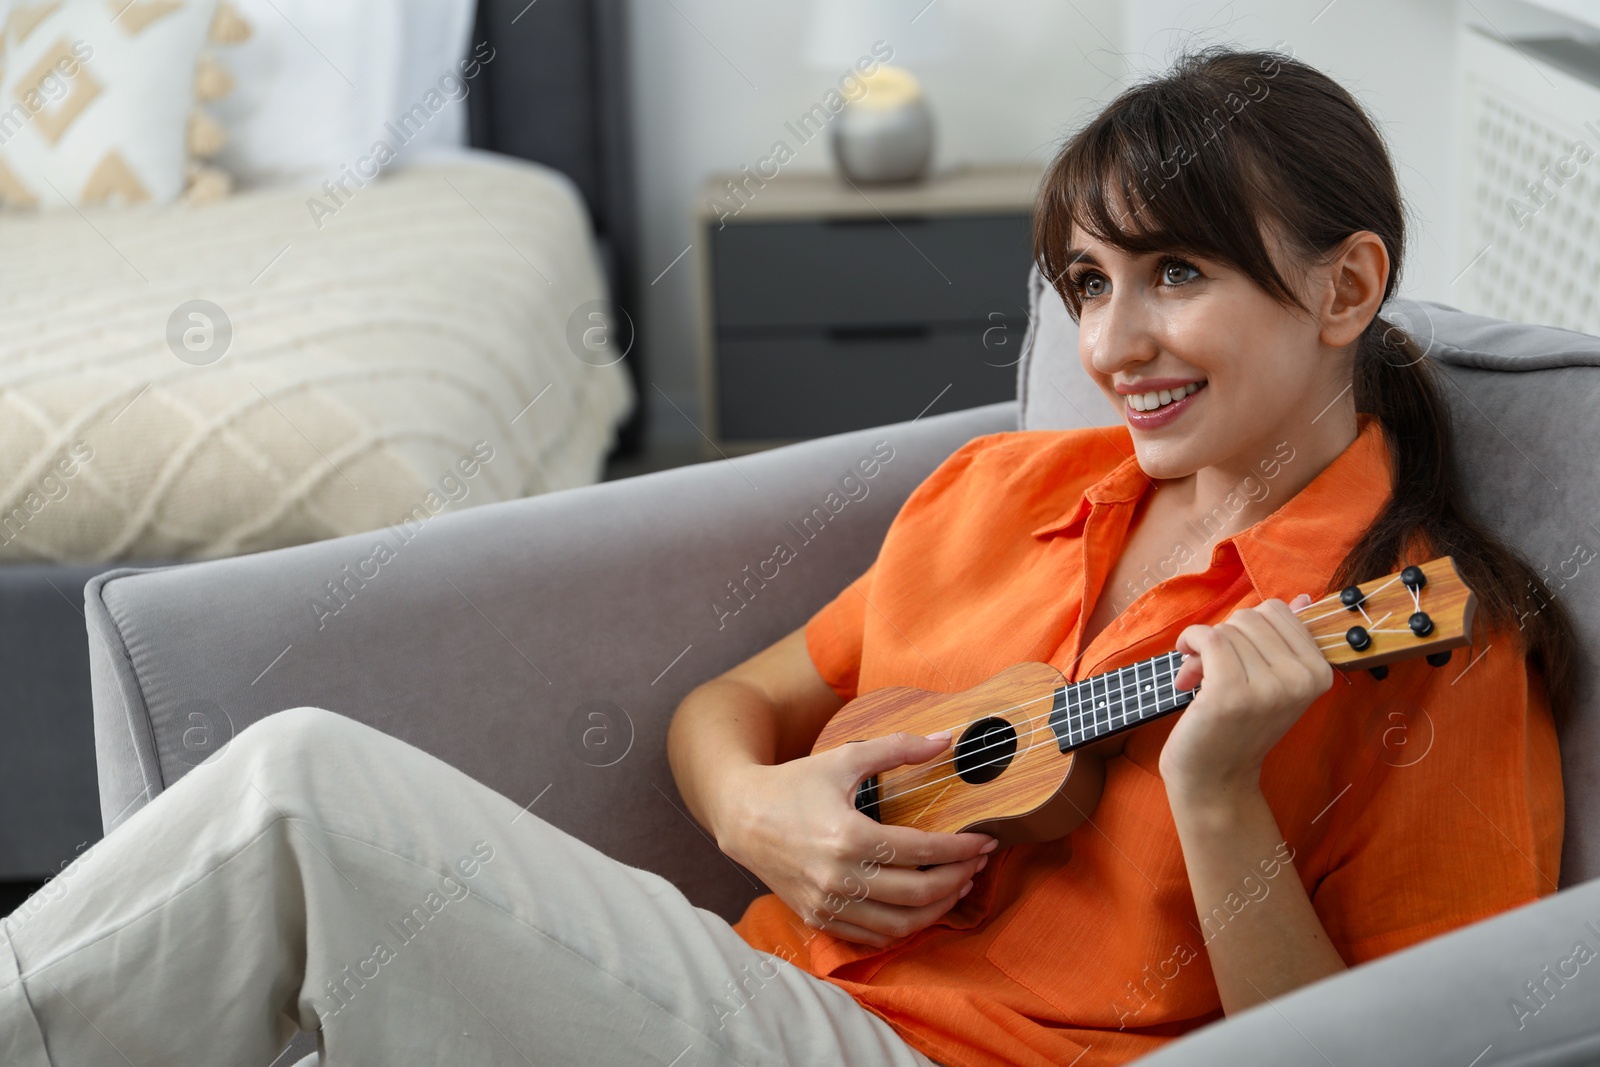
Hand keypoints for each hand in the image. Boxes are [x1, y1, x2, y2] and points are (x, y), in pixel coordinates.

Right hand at [713, 732, 997, 947]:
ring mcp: (827, 903)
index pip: (922, 851)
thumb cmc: (795, 784)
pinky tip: (920, 907)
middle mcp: (838, 877)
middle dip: (958, 879)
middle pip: (918, 893)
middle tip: (978, 864)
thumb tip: (946, 740)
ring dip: (939, 909)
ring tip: (957, 886)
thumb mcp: (845, 758)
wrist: (742, 816)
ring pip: (901, 924)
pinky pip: (874, 937)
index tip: (985, 840)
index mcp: (848, 836)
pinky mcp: (818, 918)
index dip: (962, 848)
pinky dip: (904, 928)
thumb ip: (898, 748)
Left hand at [1159, 595, 1332, 796]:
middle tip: (1216, 670)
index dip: (1248, 629)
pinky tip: (1185, 671)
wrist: (1215, 777)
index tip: (1239, 657)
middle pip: (1252, 616)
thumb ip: (1286, 641)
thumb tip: (1301, 599)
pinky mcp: (1232, 693)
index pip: (1279, 611)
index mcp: (1318, 672)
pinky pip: (1209, 638)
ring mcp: (1269, 688)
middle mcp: (1301, 679)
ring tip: (1201, 680)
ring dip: (1203, 649)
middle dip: (1227, 637)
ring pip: (1228, 628)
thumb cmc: (1238, 724)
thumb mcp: (1273, 682)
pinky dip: (1190, 643)